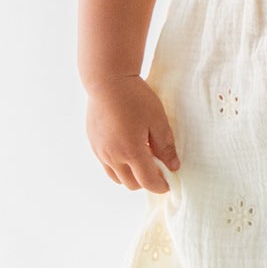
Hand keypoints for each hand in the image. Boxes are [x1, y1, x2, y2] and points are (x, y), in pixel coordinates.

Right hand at [85, 74, 182, 193]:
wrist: (107, 81)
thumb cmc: (135, 97)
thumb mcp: (158, 120)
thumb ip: (166, 146)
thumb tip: (173, 166)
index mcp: (131, 151)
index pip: (147, 182)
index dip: (160, 186)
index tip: (168, 184)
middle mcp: (113, 156)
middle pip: (131, 184)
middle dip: (146, 182)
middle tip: (157, 169)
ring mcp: (100, 151)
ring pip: (116, 177)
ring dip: (131, 175)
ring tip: (142, 158)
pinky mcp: (93, 143)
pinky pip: (106, 165)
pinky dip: (119, 165)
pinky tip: (127, 149)